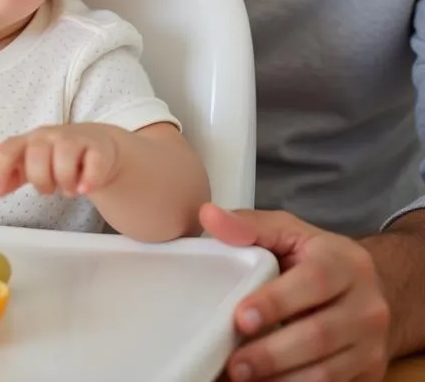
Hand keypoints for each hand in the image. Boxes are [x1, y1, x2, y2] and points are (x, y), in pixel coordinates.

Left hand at [0, 123, 121, 197]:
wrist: (96, 146)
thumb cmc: (53, 155)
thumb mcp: (24, 160)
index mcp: (27, 141)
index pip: (8, 150)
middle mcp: (49, 137)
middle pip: (36, 157)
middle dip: (40, 180)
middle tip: (48, 189)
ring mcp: (75, 140)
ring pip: (64, 159)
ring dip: (65, 182)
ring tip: (69, 188)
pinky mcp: (99, 149)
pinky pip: (93, 163)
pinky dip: (88, 179)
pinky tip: (86, 188)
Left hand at [200, 204, 389, 381]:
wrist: (369, 291)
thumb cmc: (317, 257)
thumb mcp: (288, 231)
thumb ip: (249, 226)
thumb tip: (209, 216)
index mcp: (345, 263)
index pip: (314, 283)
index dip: (276, 302)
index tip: (241, 318)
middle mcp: (366, 306)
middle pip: (320, 335)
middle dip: (273, 353)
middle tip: (235, 363)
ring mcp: (371, 344)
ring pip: (328, 371)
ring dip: (282, 378)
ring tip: (243, 377)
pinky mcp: (369, 372)